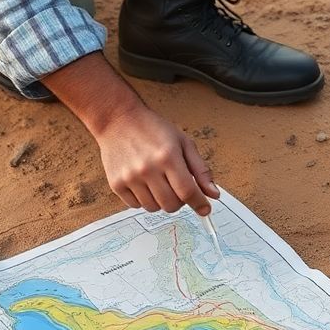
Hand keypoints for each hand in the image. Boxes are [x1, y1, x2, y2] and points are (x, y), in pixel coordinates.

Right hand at [41, 53, 218, 213]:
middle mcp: (148, 169)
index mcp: (168, 157)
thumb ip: (200, 170)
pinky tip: (144, 183)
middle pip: (171, 205)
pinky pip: (135, 206)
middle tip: (177, 187)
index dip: (199, 204)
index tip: (205, 209)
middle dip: (180, 201)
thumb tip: (214, 194)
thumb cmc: (152, 129)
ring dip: (161, 200)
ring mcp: (130, 177)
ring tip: (159, 182)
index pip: (187, 192)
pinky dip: (143, 199)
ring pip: (153, 208)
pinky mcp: (116, 183)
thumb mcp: (183, 142)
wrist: (118, 120)